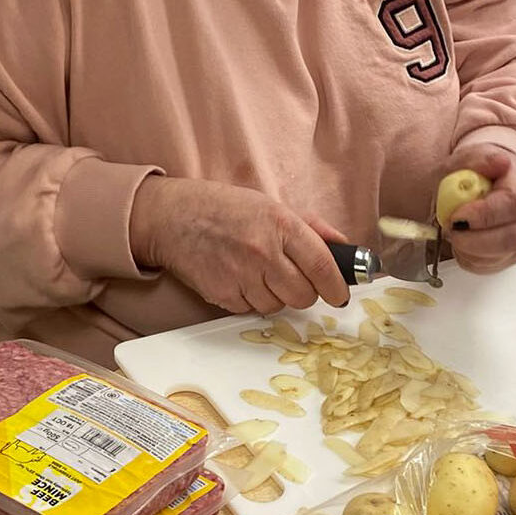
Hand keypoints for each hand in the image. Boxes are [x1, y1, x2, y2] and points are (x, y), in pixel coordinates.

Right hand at [129, 177, 350, 314]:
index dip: (336, 286)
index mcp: (280, 224)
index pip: (321, 265)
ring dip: (276, 296)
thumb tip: (343, 247)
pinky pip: (250, 309)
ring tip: (260, 273)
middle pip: (303, 295)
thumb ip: (311, 227)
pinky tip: (240, 278)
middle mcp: (263, 252)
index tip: (340, 295)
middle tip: (296, 282)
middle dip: (305, 293)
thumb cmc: (224, 208)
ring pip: (278, 306)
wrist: (172, 217)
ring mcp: (241, 276)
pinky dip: (251, 300)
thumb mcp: (270, 205)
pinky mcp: (222, 294)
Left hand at [444, 145, 515, 273]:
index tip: (458, 215)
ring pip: (503, 256)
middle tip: (451, 229)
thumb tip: (499, 162)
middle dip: (474, 240)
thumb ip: (478, 160)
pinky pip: (490, 267)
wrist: (484, 187)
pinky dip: (469, 259)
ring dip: (469, 250)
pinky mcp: (510, 256)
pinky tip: (462, 243)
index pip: (514, 203)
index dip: (484, 214)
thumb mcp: (468, 159)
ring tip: (455, 233)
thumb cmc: (477, 175)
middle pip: (513, 237)